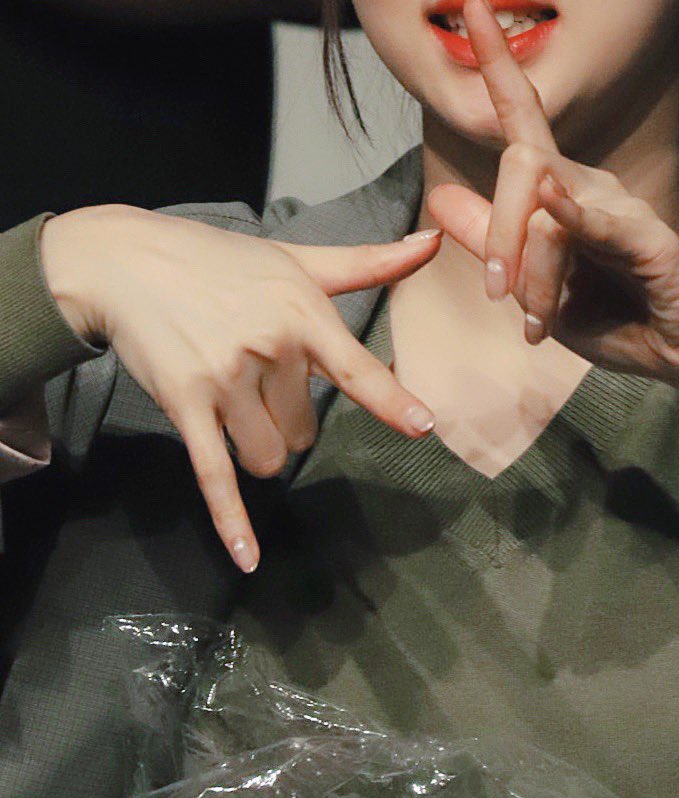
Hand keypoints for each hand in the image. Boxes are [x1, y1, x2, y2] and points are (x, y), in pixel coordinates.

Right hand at [39, 206, 441, 570]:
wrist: (128, 263)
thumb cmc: (220, 260)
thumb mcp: (296, 256)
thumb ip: (367, 262)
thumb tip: (432, 241)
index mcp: (302, 314)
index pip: (355, 367)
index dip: (391, 399)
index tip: (423, 425)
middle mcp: (269, 349)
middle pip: (305, 430)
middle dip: (288, 418)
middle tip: (259, 375)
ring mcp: (226, 380)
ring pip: (269, 456)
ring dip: (260, 447)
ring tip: (235, 404)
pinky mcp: (185, 406)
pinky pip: (215, 474)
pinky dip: (231, 519)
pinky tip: (248, 557)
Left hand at [426, 0, 678, 414]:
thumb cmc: (618, 315)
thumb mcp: (539, 289)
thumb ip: (493, 247)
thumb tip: (438, 202)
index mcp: (562, 190)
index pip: (521, 116)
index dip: (498, 58)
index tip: (473, 2)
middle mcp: (589, 184)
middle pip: (520, 166)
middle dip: (495, 233)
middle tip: (497, 294)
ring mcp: (620, 207)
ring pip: (547, 208)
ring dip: (533, 271)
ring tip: (538, 321)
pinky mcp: (648, 239)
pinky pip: (597, 221)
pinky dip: (569, 211)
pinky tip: (551, 199)